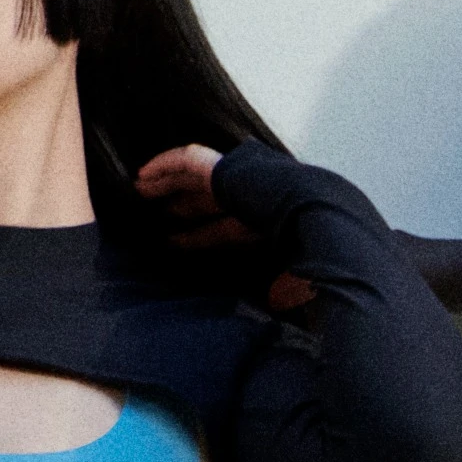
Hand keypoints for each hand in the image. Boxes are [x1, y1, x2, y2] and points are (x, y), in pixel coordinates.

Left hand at [131, 145, 311, 311]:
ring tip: (139, 188)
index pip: (224, 229)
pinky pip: (188, 160)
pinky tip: (145, 173)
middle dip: (179, 204)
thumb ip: (284, 289)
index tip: (172, 243)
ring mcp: (239, 179)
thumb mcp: (297, 278)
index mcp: (266, 223)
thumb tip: (279, 302)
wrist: (321, 218)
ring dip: (166, 182)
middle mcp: (250, 197)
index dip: (197, 236)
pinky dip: (165, 164)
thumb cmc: (316, 252)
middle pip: (206, 199)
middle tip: (151, 210)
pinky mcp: (226, 167)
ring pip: (193, 177)